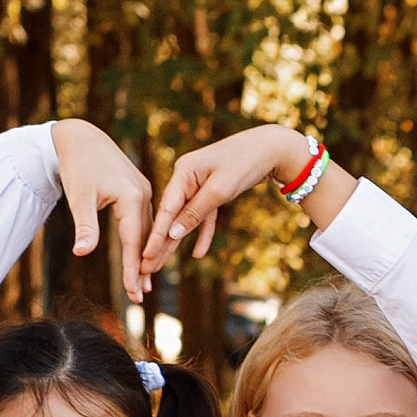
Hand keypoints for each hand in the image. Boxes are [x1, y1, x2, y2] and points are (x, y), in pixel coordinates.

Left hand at [49, 119, 154, 303]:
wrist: (81, 138)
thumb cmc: (77, 167)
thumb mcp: (79, 198)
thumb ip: (85, 226)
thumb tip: (82, 253)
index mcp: (133, 197)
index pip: (134, 242)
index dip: (133, 269)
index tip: (133, 292)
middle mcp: (145, 194)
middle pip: (146, 239)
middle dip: (142, 269)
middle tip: (139, 296)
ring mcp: (145, 191)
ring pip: (148, 231)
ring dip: (145, 256)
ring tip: (143, 282)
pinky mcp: (139, 190)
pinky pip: (145, 220)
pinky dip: (143, 240)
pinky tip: (141, 254)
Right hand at [142, 127, 355, 279]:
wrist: (271, 147)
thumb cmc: (245, 163)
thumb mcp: (220, 190)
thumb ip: (195, 212)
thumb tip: (173, 234)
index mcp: (183, 171)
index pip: (166, 209)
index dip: (155, 235)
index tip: (145, 256)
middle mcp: (186, 177)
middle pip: (171, 215)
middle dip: (160, 244)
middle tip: (146, 269)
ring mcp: (198, 184)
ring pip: (185, 218)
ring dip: (175, 242)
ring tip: (160, 265)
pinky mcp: (211, 190)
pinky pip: (203, 216)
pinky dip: (202, 233)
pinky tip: (198, 253)